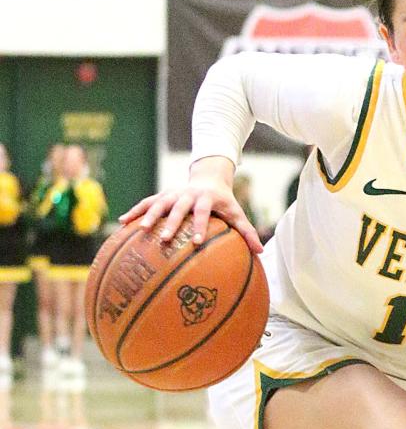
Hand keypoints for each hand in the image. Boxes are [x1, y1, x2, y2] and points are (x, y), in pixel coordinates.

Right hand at [118, 168, 262, 254]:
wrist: (209, 177)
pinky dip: (134, 211)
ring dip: (149, 215)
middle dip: (171, 223)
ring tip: (141, 230)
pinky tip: (121, 223)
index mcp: (206, 198)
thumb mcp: (237, 212)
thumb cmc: (224, 202)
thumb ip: (247, 231)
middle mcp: (187, 194)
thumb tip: (260, 251)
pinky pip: (146, 202)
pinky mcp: (162, 195)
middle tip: (164, 239)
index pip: (203, 213)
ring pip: (158, 203)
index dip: (200, 226)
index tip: (197, 242)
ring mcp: (172, 193)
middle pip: (178, 208)